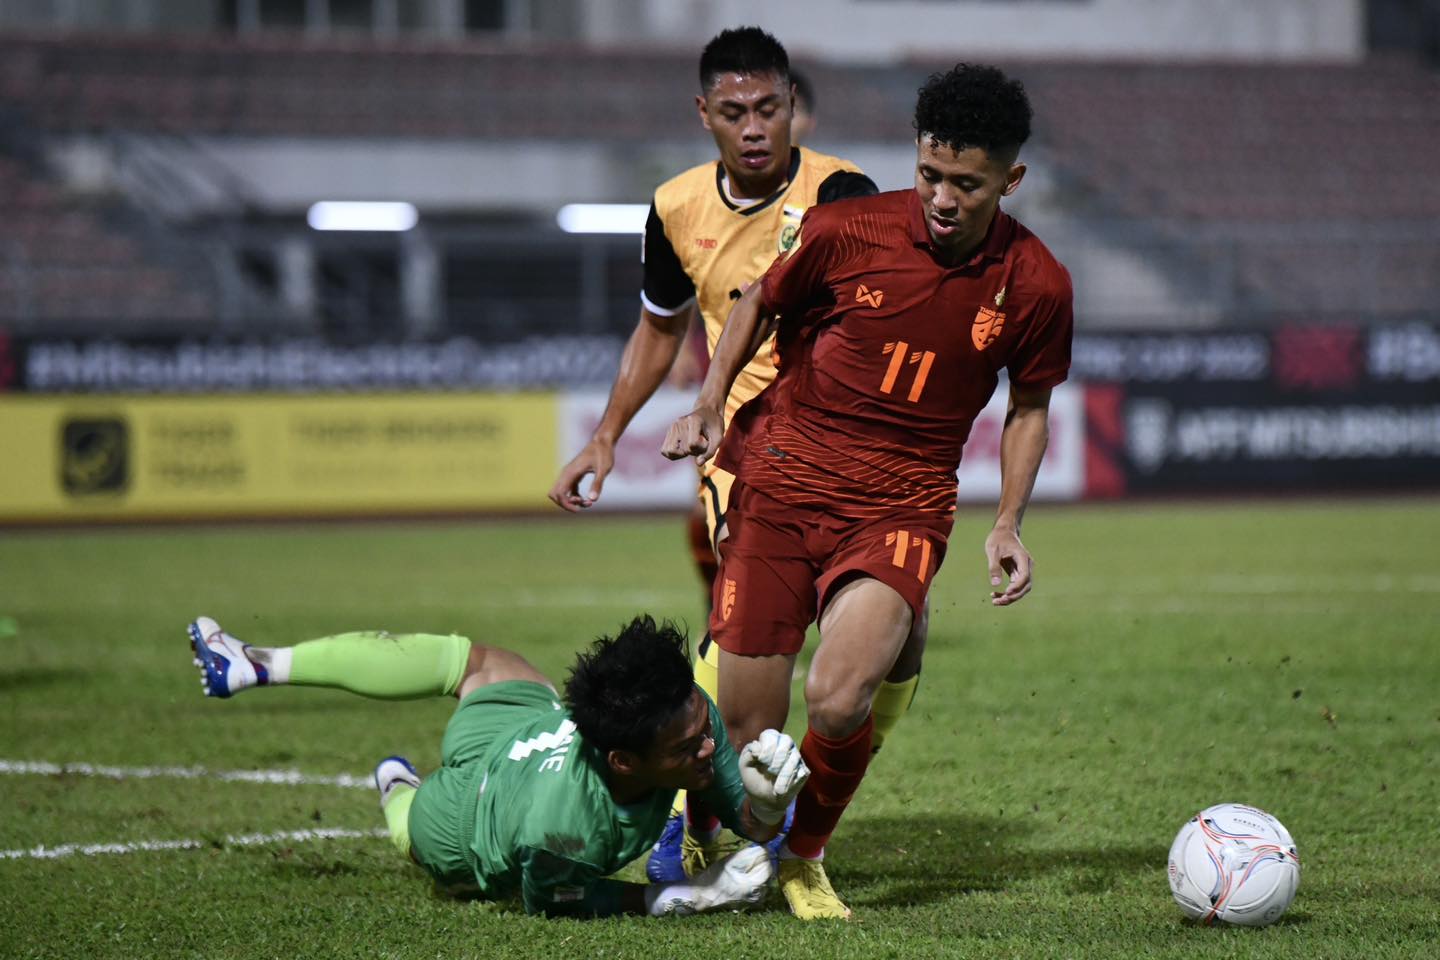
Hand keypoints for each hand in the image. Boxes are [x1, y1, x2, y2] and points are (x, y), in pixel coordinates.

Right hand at [548, 439, 612, 511]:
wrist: (602, 442)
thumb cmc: (603, 454)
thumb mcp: (603, 470)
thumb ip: (597, 484)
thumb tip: (592, 500)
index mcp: (570, 473)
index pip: (559, 493)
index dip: (566, 504)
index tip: (580, 508)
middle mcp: (566, 474)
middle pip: (554, 495)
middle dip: (566, 504)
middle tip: (582, 504)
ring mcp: (568, 475)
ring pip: (560, 493)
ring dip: (570, 502)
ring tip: (588, 502)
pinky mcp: (573, 476)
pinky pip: (567, 491)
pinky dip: (574, 498)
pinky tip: (587, 499)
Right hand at [646, 845, 771, 915]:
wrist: (702, 895)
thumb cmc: (715, 876)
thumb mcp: (733, 861)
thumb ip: (751, 854)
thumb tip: (766, 848)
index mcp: (756, 886)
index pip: (768, 866)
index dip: (762, 855)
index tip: (753, 850)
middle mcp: (759, 896)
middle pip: (767, 873)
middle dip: (760, 863)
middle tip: (747, 858)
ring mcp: (755, 901)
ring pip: (764, 879)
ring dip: (757, 870)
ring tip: (744, 867)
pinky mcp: (750, 902)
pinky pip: (759, 887)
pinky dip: (754, 878)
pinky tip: (744, 876)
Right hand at [661, 406, 723, 464]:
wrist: (708, 412)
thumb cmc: (714, 425)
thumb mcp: (718, 438)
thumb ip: (710, 452)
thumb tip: (698, 463)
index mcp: (694, 420)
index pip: (693, 444)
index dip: (702, 448)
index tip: (707, 441)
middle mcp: (680, 422)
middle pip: (684, 449)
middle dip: (694, 452)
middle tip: (701, 443)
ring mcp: (673, 426)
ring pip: (670, 451)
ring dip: (682, 454)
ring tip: (691, 446)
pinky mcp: (669, 431)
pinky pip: (665, 450)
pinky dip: (674, 454)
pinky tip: (683, 449)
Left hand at [739, 729, 808, 823]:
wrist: (764, 800)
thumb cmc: (754, 779)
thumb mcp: (745, 766)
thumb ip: (747, 753)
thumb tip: (757, 746)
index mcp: (768, 742)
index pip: (771, 735)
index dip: (767, 746)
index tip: (761, 759)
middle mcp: (784, 746)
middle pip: (786, 741)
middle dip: (778, 756)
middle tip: (771, 771)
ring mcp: (795, 757)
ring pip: (795, 757)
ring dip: (784, 773)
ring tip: (777, 788)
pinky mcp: (803, 770)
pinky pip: (801, 771)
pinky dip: (791, 781)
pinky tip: (783, 789)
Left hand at [985, 525, 1032, 605]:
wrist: (1003, 532)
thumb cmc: (998, 539)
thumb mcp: (992, 550)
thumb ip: (994, 566)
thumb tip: (995, 584)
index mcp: (1023, 557)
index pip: (1025, 576)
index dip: (1017, 586)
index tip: (1006, 592)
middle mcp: (1027, 565)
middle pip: (1026, 586)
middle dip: (1014, 596)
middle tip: (999, 601)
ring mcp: (1024, 570)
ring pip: (1022, 589)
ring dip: (1011, 597)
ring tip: (995, 602)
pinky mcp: (1018, 574)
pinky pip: (1015, 586)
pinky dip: (1007, 593)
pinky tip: (995, 595)